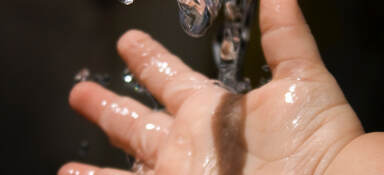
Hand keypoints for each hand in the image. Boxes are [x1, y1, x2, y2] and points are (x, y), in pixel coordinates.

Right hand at [60, 0, 363, 173]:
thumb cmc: (317, 137)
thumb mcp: (302, 78)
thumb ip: (285, 34)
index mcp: (212, 109)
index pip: (170, 79)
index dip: (148, 59)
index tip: (127, 41)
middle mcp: (190, 143)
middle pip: (138, 123)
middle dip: (108, 106)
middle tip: (79, 92)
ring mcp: (180, 173)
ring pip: (127, 167)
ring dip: (96, 169)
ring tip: (67, 166)